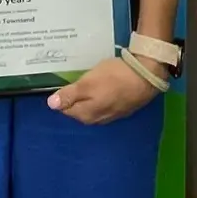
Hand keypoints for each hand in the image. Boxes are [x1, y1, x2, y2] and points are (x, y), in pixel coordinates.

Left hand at [46, 55, 160, 125]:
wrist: (145, 77)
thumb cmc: (114, 78)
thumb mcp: (87, 84)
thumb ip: (69, 95)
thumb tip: (51, 105)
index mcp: (86, 115)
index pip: (65, 108)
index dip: (62, 95)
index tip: (64, 81)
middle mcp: (96, 119)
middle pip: (78, 108)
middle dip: (74, 96)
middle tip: (74, 78)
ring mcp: (110, 115)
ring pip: (91, 105)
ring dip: (87, 95)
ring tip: (88, 79)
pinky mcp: (121, 107)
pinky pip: (103, 102)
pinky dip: (100, 94)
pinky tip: (103, 84)